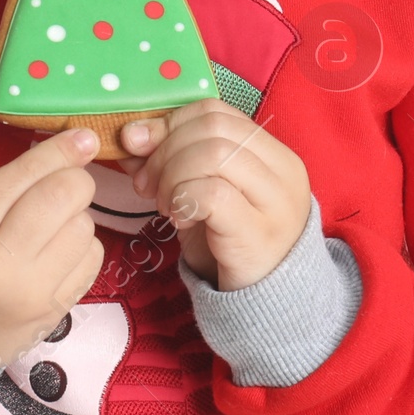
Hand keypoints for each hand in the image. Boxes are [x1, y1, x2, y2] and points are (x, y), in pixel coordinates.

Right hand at [0, 126, 106, 372]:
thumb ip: (8, 183)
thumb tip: (71, 152)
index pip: (28, 173)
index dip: (62, 149)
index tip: (83, 137)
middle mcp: (3, 261)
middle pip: (66, 196)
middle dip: (75, 179)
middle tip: (65, 182)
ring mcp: (33, 292)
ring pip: (85, 228)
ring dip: (76, 217)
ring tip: (50, 226)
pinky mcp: (55, 313)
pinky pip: (91, 261)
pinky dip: (81, 248)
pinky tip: (57, 252)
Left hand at [117, 102, 310, 290]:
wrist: (265, 303)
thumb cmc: (230, 242)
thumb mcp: (202, 191)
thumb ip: (173, 160)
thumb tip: (131, 135)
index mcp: (272, 152)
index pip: (215, 111)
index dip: (170, 122)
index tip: (140, 145)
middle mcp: (283, 169)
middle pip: (212, 128)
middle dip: (165, 150)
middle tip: (146, 184)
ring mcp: (276, 201)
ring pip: (213, 154)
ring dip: (172, 175)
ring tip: (164, 204)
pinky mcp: (259, 232)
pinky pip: (212, 193)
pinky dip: (183, 199)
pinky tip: (178, 219)